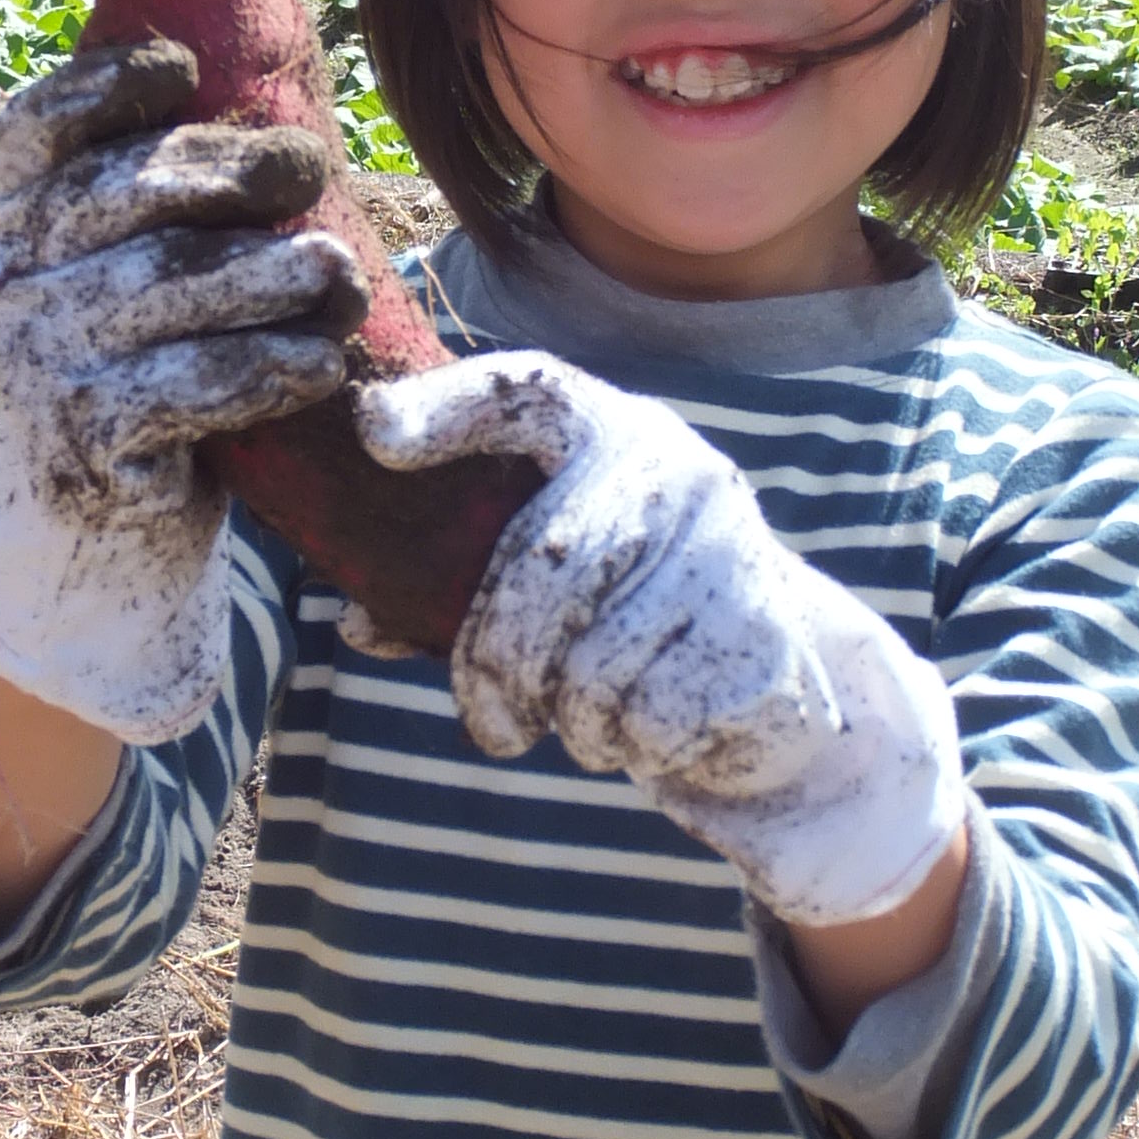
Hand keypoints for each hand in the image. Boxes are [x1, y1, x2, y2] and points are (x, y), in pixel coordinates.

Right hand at [0, 40, 368, 739]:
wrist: (100, 543)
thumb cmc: (144, 383)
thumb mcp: (133, 288)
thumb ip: (166, 210)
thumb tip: (285, 126)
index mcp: (14, 228)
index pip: (34, 132)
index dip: (102, 88)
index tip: (186, 67)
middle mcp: (11, 288)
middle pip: (117, 199)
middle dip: (222, 174)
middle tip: (309, 169)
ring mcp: (40, 369)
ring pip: (161, 292)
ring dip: (264, 277)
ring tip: (339, 272)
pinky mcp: (86, 449)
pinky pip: (185, 392)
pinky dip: (261, 373)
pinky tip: (320, 364)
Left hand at [354, 352, 965, 928]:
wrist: (781, 676)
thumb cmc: (633, 613)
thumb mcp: (560, 576)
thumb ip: (463, 584)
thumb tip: (358, 622)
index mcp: (617, 436)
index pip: (528, 391)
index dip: (447, 407)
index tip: (375, 436)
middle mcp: (678, 475)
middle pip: (541, 573)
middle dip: (497, 669)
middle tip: (492, 723)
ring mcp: (727, 554)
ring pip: (593, 666)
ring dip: (574, 722)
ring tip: (587, 723)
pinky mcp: (761, 638)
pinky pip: (654, 718)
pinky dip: (636, 747)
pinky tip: (650, 732)